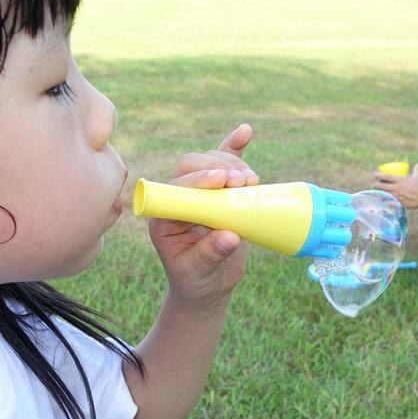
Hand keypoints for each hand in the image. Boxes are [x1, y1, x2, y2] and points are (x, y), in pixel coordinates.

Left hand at [147, 124, 257, 311]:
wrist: (208, 285)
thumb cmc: (197, 281)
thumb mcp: (199, 273)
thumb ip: (210, 255)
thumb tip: (231, 237)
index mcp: (165, 216)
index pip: (177, 188)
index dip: (198, 180)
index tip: (221, 181)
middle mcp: (179, 198)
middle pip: (192, 166)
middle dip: (218, 168)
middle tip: (243, 183)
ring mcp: (199, 191)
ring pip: (211, 162)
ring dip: (233, 165)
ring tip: (252, 182)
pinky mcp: (220, 189)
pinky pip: (224, 162)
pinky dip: (234, 147)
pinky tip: (245, 132)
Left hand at [373, 162, 417, 208]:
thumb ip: (417, 169)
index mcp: (401, 180)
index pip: (387, 177)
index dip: (379, 175)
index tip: (374, 175)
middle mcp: (398, 188)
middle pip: (383, 186)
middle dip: (376, 186)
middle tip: (373, 185)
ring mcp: (399, 196)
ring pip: (385, 195)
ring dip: (378, 194)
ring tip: (375, 193)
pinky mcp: (400, 204)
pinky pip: (389, 203)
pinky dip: (384, 202)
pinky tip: (380, 202)